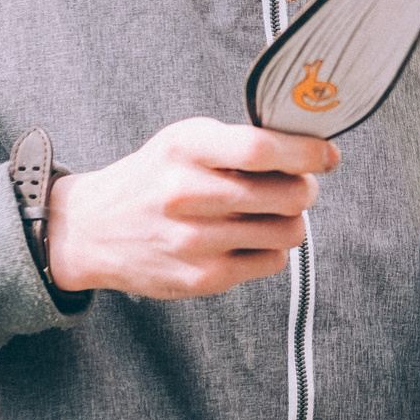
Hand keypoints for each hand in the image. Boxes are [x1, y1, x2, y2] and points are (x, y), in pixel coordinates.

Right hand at [45, 118, 337, 298]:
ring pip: (287, 231)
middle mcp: (187, 194)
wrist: (92, 229)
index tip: (326, 154)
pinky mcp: (201, 279)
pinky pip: (270, 262)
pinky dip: (271, 248)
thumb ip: (240, 141)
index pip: (261, 148)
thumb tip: (310, 149)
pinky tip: (249, 238)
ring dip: (291, 220)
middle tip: (299, 185)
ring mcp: (194, 241)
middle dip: (306, 188)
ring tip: (270, 212)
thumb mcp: (184, 140)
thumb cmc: (153, 178)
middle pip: (286, 194)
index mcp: (185, 148)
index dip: (306, 152)